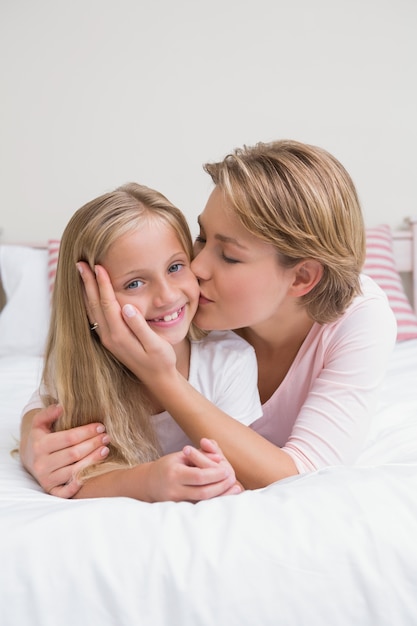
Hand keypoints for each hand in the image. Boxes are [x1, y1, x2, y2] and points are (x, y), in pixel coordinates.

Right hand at [19, 406, 109, 497]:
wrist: (29, 457)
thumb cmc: (40, 437)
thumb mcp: (39, 422)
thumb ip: (48, 413)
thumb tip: (61, 407)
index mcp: (39, 445)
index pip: (69, 438)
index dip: (87, 432)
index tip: (100, 426)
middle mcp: (41, 464)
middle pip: (74, 454)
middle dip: (93, 444)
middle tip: (106, 437)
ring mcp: (46, 479)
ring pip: (74, 471)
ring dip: (92, 460)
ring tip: (105, 450)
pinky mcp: (51, 490)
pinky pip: (67, 491)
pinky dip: (80, 483)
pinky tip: (93, 472)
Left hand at [77, 262, 175, 382]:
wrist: (158, 379)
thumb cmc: (161, 361)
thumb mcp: (155, 344)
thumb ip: (140, 326)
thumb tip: (127, 307)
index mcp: (120, 335)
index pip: (108, 304)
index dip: (102, 284)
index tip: (98, 266)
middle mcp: (109, 337)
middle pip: (94, 305)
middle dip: (88, 283)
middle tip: (80, 263)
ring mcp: (107, 339)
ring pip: (92, 311)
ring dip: (86, 292)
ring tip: (81, 275)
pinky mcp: (109, 340)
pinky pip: (95, 318)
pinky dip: (90, 303)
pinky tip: (89, 295)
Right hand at [147, 438, 241, 501]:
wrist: (149, 484)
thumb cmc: (167, 466)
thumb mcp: (181, 456)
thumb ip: (201, 455)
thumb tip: (219, 458)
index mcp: (174, 473)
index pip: (198, 476)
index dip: (215, 474)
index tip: (228, 469)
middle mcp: (175, 490)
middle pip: (203, 492)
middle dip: (221, 486)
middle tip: (233, 478)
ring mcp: (177, 502)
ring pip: (203, 502)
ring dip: (221, 495)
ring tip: (235, 488)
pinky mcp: (180, 509)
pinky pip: (200, 506)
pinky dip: (214, 501)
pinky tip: (225, 496)